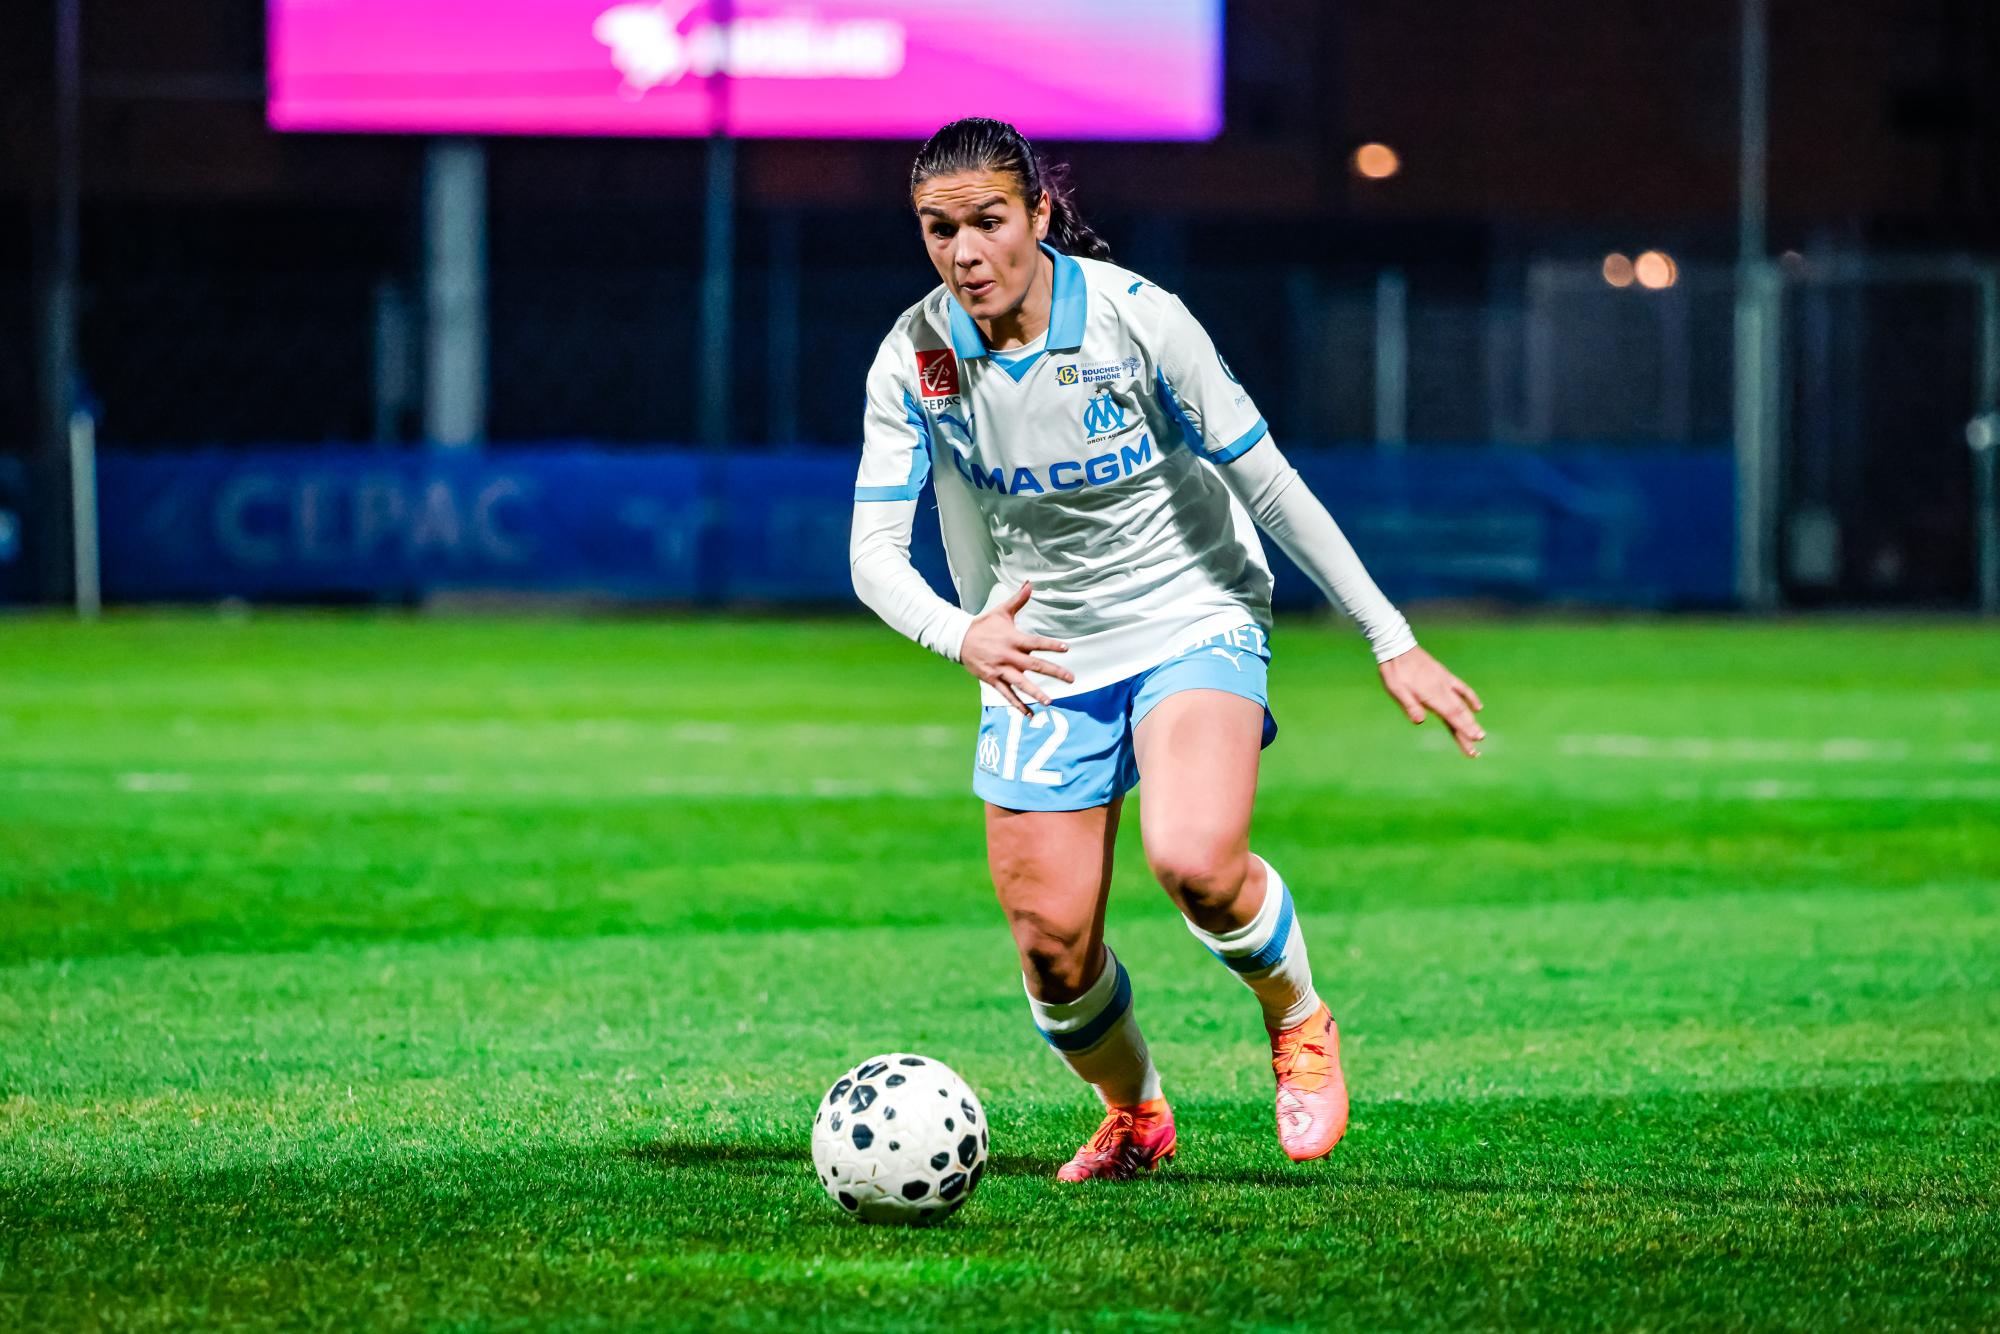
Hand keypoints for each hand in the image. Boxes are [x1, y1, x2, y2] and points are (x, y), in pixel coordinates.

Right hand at [961, 581, 1073, 714]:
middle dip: (1054, 672)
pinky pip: (1008, 696)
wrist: (959, 640)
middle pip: (1034, 666)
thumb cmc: (984, 625)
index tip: (1066, 648)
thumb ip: (1019, 600)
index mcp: (1013, 639)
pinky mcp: (993, 681)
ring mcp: (1001, 671)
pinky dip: (1019, 706)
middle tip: (1071, 679)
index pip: (1036, 643)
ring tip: (1050, 701)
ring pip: (1021, 684)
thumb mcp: (1002, 612)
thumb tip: (1030, 583)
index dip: (1051, 645)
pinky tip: (1031, 715)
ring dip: (1036, 693)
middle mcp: (1009, 656)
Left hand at [1379, 646, 1485, 757]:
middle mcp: (1442, 690)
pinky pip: (1462, 688)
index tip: (1476, 739)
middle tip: (1479, 743)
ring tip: (1481, 734)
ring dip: (1471, 719)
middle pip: (1459, 713)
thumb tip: (1420, 721)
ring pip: (1462, 704)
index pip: (1451, 715)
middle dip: (1469, 729)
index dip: (1463, 728)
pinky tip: (1478, 708)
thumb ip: (1409, 705)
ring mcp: (1445, 682)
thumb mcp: (1396, 690)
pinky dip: (1471, 698)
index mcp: (1431, 695)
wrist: (1398, 647)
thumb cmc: (1395, 672)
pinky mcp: (1445, 675)